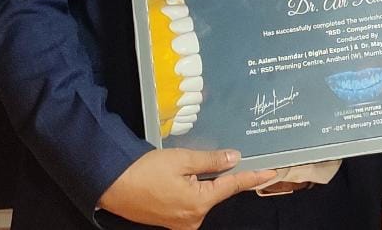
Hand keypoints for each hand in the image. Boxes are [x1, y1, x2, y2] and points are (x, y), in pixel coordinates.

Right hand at [98, 148, 276, 229]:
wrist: (111, 184)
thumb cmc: (144, 171)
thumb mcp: (182, 160)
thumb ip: (211, 161)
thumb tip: (234, 158)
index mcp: (198, 204)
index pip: (232, 186)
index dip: (252, 177)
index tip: (270, 172)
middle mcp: (192, 219)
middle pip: (216, 192)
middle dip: (216, 175)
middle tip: (204, 159)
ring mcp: (180, 222)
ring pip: (202, 196)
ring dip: (200, 180)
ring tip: (180, 166)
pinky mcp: (170, 220)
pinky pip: (189, 201)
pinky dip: (190, 187)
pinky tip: (178, 176)